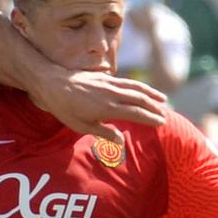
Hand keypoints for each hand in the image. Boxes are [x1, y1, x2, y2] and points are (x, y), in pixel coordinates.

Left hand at [40, 71, 169, 139]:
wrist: (53, 83)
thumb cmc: (65, 108)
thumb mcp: (81, 126)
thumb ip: (103, 132)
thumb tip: (121, 140)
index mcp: (108, 108)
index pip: (136, 113)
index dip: (150, 118)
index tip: (161, 122)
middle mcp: (112, 94)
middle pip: (140, 99)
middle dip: (154, 107)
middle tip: (165, 115)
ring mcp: (109, 84)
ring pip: (136, 88)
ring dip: (151, 94)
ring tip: (162, 99)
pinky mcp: (105, 78)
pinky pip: (127, 82)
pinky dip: (139, 86)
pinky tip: (143, 90)